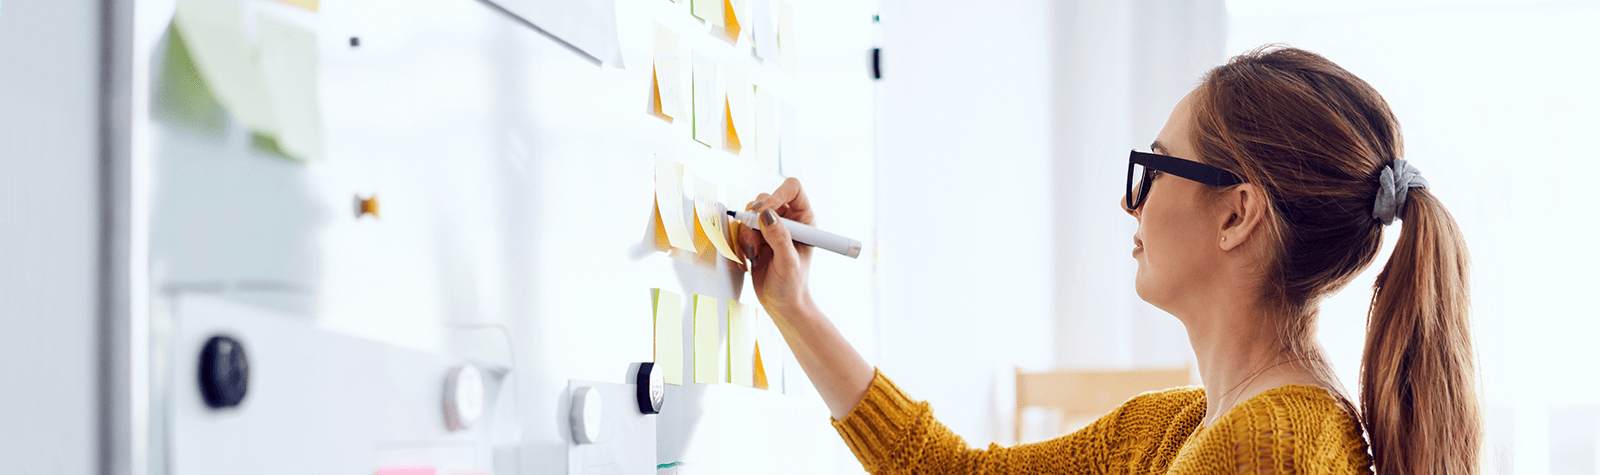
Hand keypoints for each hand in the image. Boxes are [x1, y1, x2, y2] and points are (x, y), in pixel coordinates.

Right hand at [739, 177, 814, 316]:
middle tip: (755, 239)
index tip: (765, 211)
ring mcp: (770, 228)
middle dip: (755, 217)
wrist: (781, 304)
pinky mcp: (756, 237)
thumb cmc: (792, 286)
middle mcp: (788, 219)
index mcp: (804, 219)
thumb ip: (779, 237)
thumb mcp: (788, 262)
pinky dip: (741, 242)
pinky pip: (741, 227)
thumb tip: (766, 213)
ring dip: (747, 233)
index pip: (792, 188)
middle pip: (766, 198)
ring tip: (755, 255)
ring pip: (750, 213)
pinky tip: (751, 259)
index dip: (777, 193)